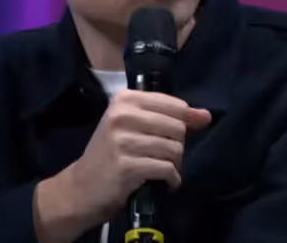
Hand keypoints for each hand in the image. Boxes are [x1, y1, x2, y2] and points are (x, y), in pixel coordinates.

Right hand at [34, 89, 210, 241]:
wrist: (81, 188)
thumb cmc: (110, 154)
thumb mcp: (134, 127)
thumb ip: (169, 118)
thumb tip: (206, 115)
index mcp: (124, 99)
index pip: (174, 105)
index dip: (185, 121)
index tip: (178, 136)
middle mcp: (122, 115)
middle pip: (177, 127)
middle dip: (178, 146)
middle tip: (164, 157)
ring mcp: (123, 141)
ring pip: (174, 149)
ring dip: (175, 165)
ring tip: (163, 170)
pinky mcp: (127, 166)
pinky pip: (166, 169)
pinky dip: (172, 179)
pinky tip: (164, 183)